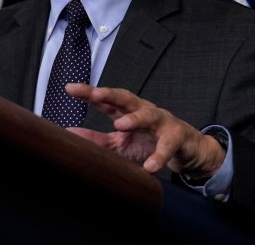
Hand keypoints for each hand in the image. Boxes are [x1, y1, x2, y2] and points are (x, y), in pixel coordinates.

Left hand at [64, 84, 224, 177]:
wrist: (186, 150)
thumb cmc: (149, 142)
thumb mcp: (120, 143)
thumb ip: (96, 139)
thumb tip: (69, 135)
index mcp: (126, 111)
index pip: (105, 100)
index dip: (89, 93)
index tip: (69, 88)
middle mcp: (142, 110)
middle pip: (125, 98)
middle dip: (110, 94)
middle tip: (95, 95)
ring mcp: (161, 121)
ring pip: (147, 114)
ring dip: (134, 118)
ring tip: (119, 125)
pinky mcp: (177, 136)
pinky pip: (167, 145)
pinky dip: (159, 155)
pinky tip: (150, 166)